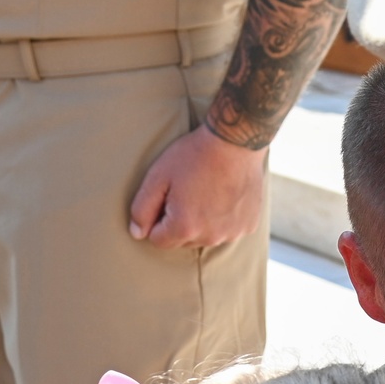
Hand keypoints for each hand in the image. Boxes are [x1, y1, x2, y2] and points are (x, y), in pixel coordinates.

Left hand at [129, 124, 266, 248]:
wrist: (235, 142)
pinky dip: (223, 218)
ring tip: (206, 192)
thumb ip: (142, 208)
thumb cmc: (194, 156)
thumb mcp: (158, 176)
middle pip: (183, 240)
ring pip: (206, 236)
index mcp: (185, 227)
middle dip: (180, 222)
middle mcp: (210, 238)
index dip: (157, 219)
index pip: (159, 240)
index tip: (165, 198)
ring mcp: (232, 234)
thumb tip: (136, 233)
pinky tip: (224, 195)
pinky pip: (228, 230)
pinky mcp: (247, 226)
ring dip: (202, 221)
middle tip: (187, 191)